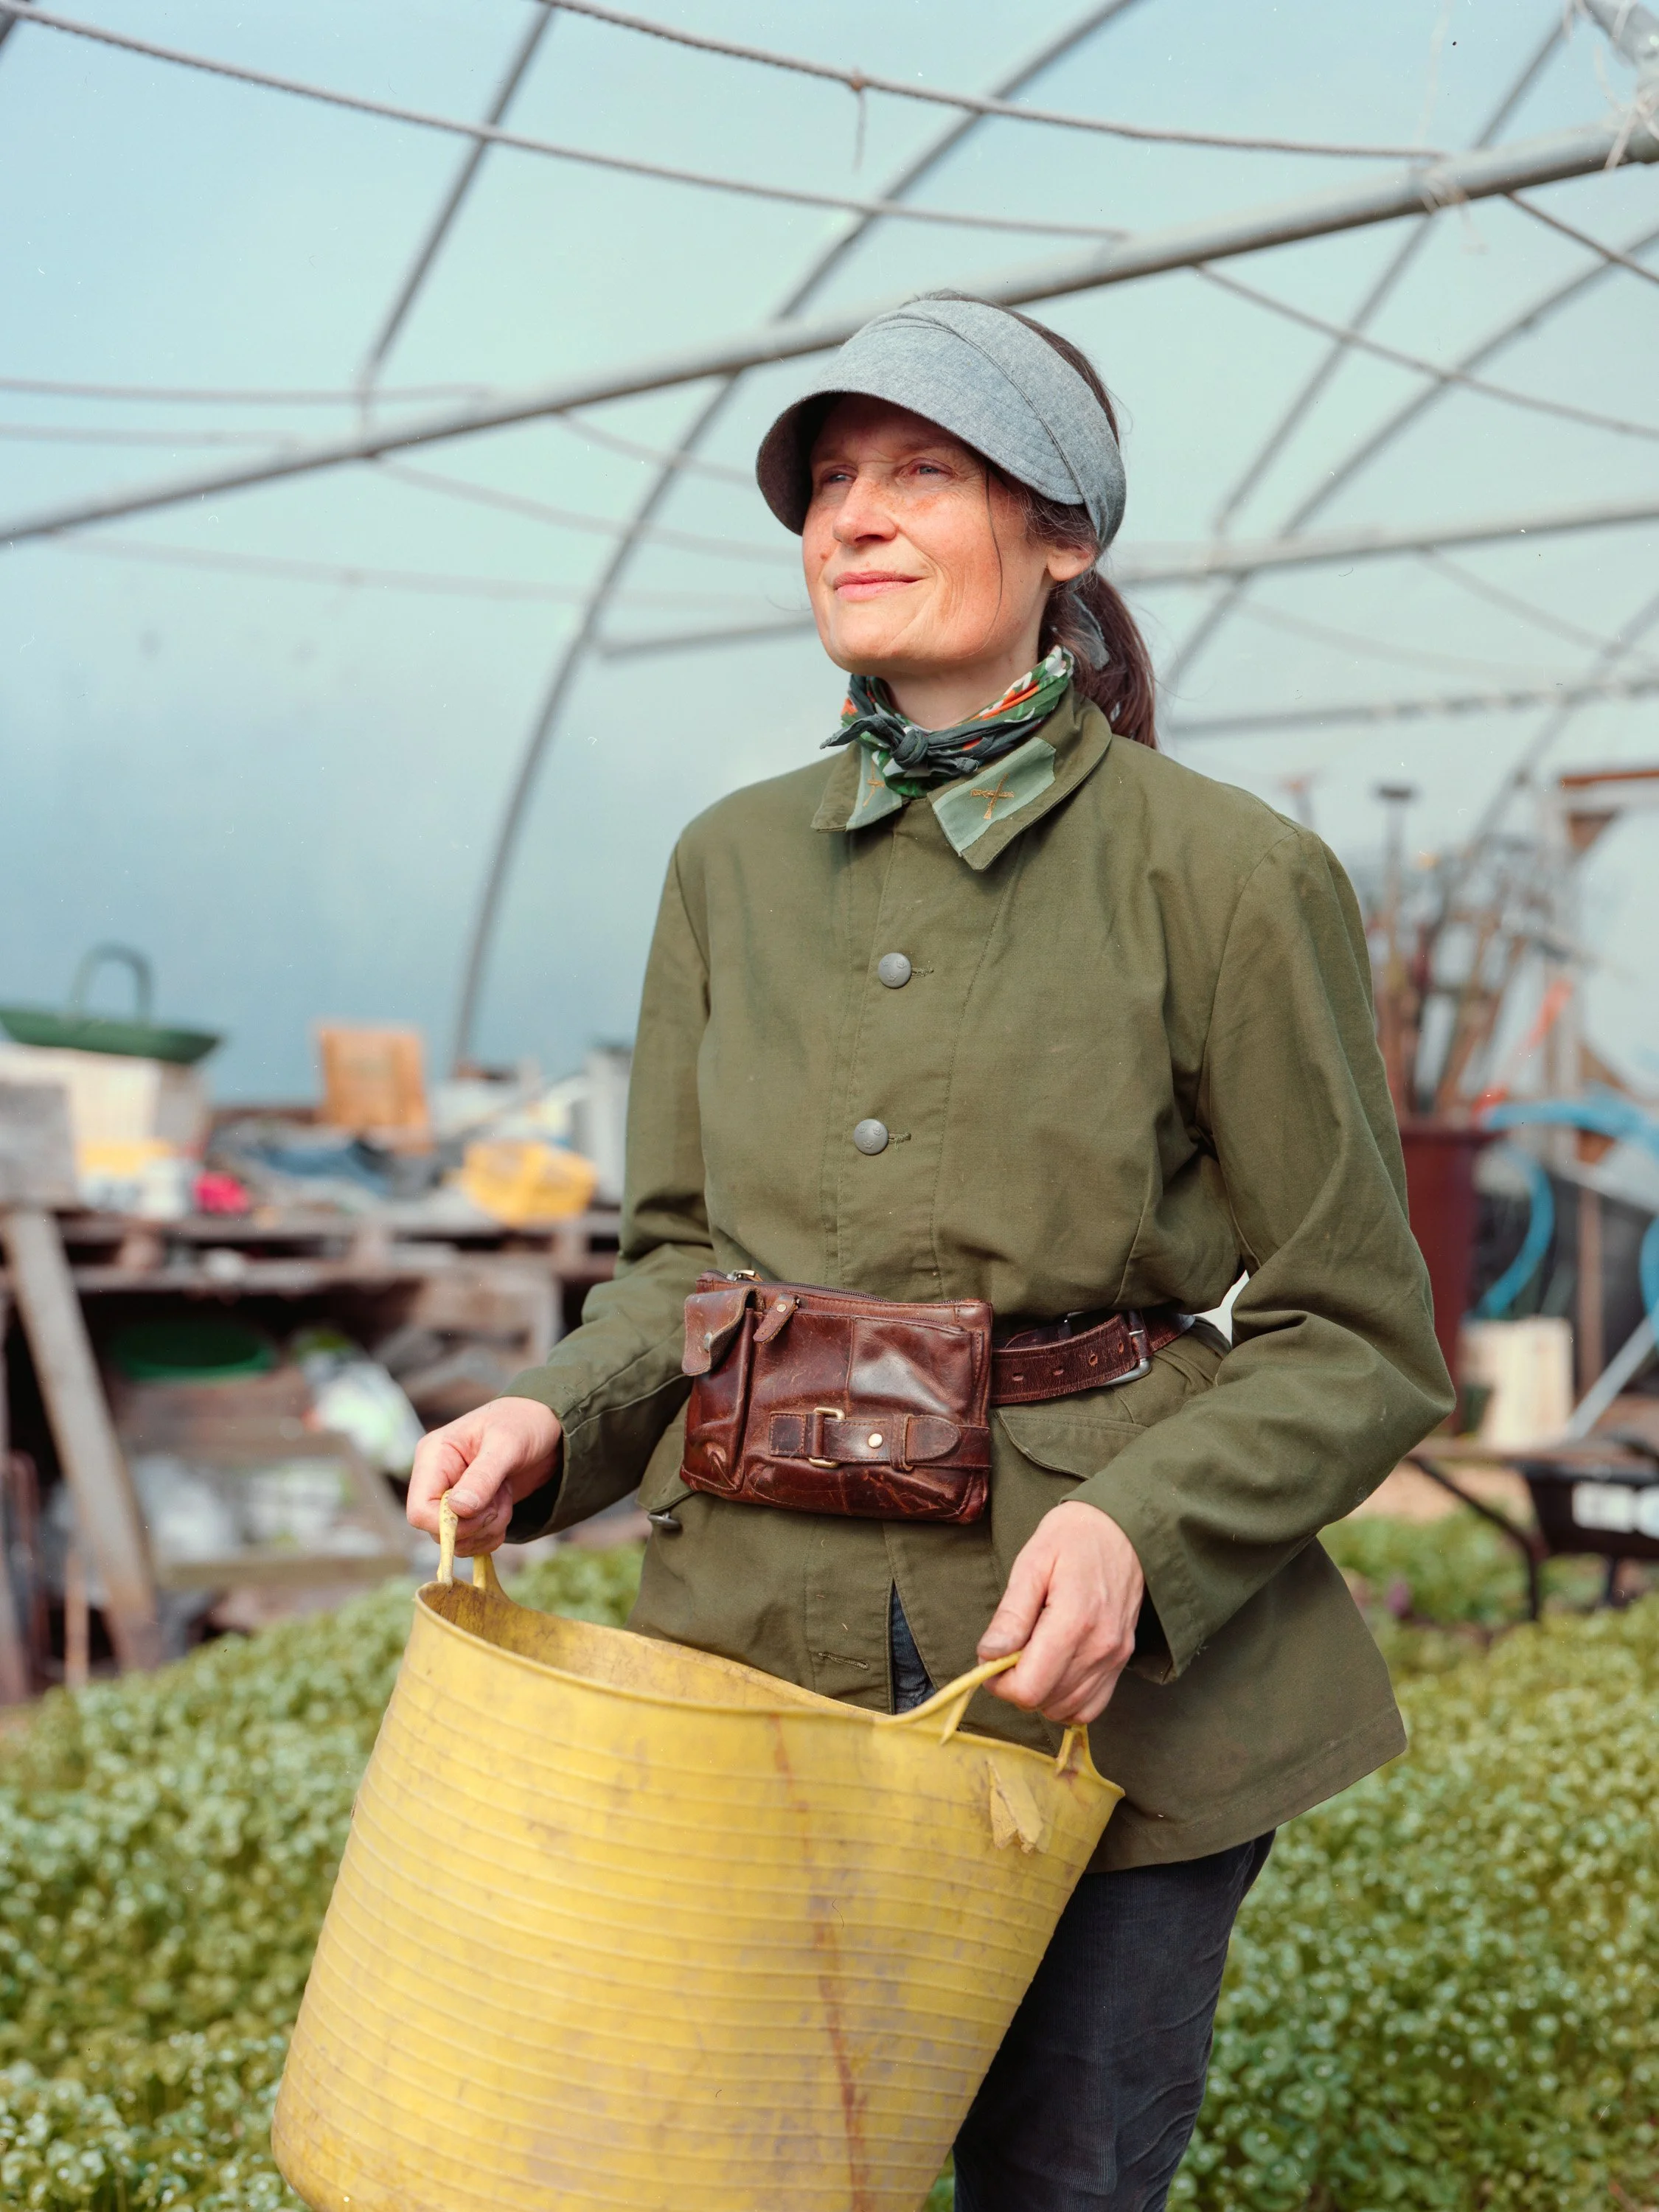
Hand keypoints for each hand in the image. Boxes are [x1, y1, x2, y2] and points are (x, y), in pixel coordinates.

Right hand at [405, 1396, 562, 1556]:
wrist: (543, 1426)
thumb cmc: (523, 1423)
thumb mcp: (507, 1444)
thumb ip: (483, 1476)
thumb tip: (458, 1509)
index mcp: (433, 1457)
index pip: (420, 1511)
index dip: (449, 1524)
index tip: (483, 1512)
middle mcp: (437, 1480)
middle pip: (439, 1530)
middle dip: (477, 1524)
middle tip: (502, 1496)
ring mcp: (452, 1497)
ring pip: (458, 1540)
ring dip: (488, 1528)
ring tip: (505, 1495)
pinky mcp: (469, 1511)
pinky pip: (472, 1541)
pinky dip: (493, 1533)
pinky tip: (505, 1505)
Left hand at [977, 1499, 1144, 1724]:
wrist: (1124, 1528)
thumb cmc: (1071, 1539)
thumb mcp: (1032, 1564)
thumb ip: (1012, 1614)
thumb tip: (988, 1655)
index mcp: (1074, 1622)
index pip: (1029, 1688)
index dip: (999, 1682)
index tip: (992, 1656)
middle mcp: (1100, 1648)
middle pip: (1045, 1702)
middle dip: (1016, 1685)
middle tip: (1009, 1651)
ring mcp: (1115, 1658)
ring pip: (1067, 1709)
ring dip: (1040, 1693)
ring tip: (1032, 1655)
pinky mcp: (1122, 1661)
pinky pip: (1092, 1706)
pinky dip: (1067, 1700)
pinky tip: (1055, 1672)